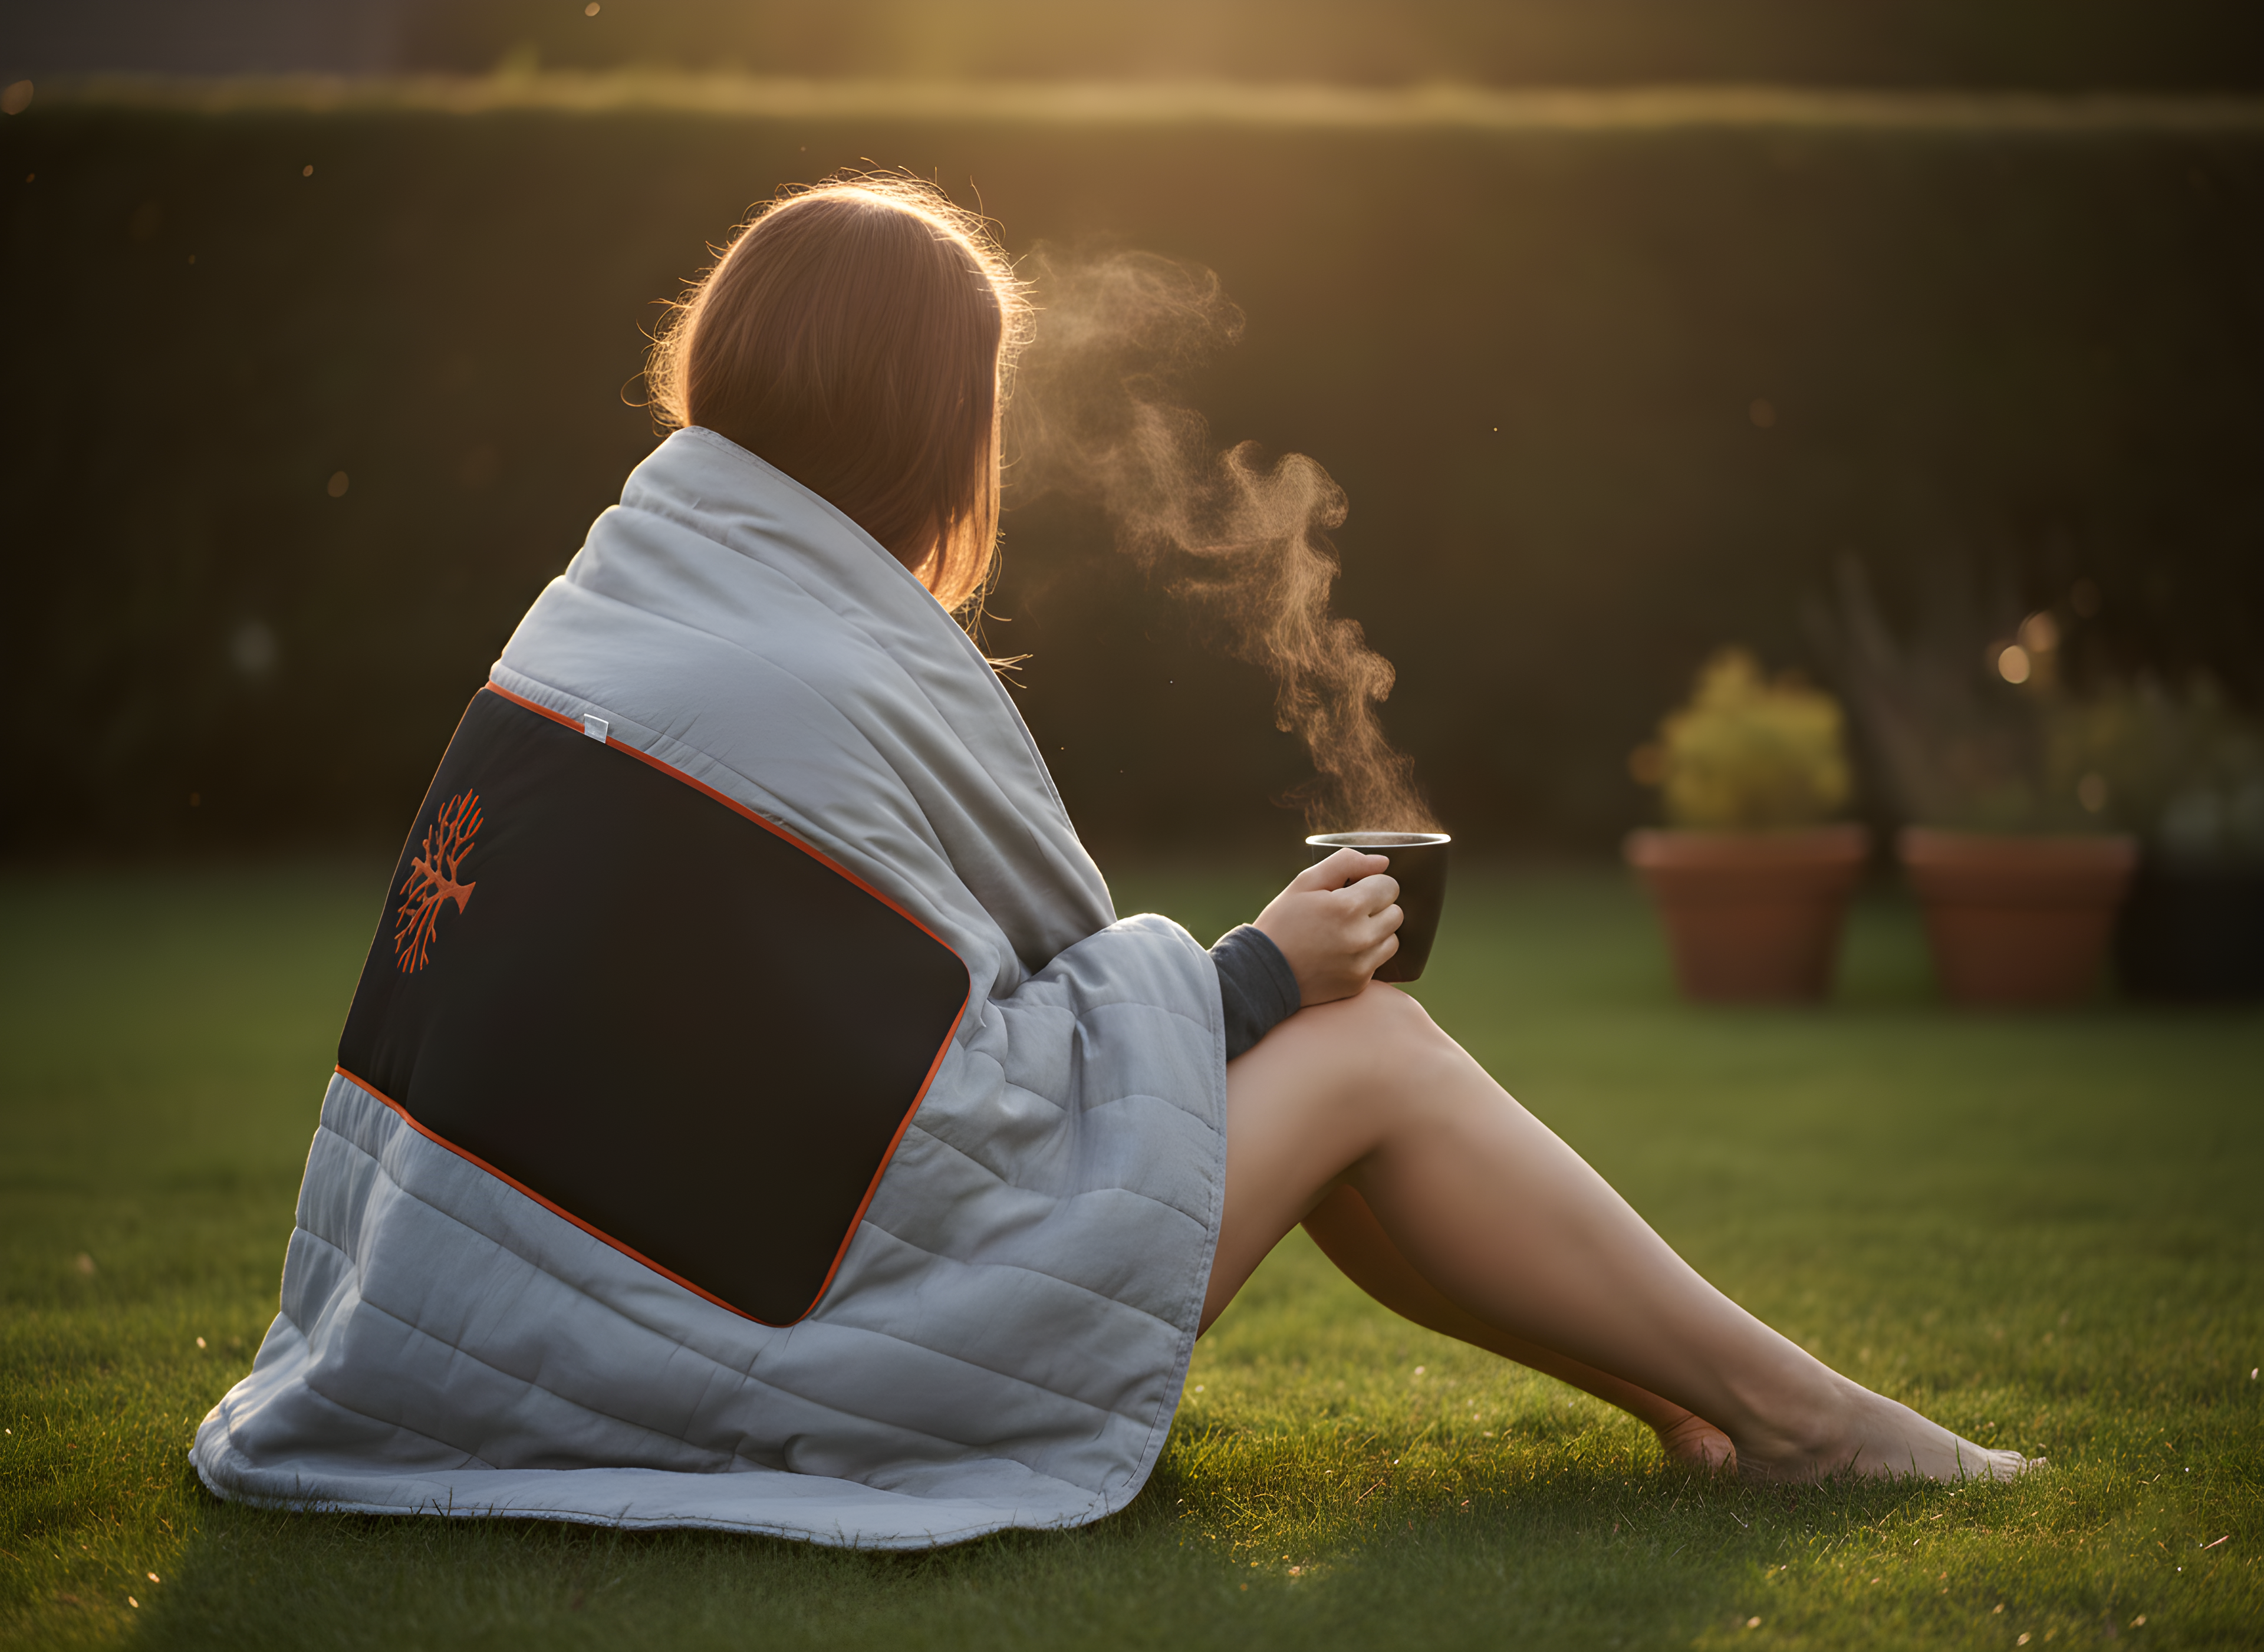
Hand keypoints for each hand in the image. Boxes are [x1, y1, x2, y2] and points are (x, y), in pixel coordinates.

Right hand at [1251, 848, 1401, 1006]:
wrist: (1262, 973)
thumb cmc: (1282, 922)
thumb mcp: (1304, 883)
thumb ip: (1346, 863)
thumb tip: (1382, 862)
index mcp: (1348, 907)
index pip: (1389, 886)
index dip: (1370, 884)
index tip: (1352, 890)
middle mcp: (1361, 937)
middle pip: (1395, 912)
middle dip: (1377, 907)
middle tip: (1348, 911)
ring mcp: (1362, 964)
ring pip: (1393, 939)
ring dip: (1377, 932)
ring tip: (1347, 932)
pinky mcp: (1359, 983)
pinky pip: (1379, 961)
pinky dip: (1366, 954)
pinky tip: (1341, 952)